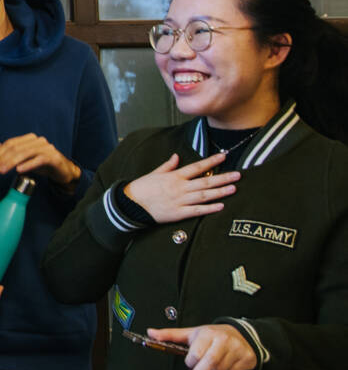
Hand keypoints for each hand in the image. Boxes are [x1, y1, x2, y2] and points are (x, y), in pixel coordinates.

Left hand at [0, 133, 79, 188]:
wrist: (63, 171)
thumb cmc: (42, 164)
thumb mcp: (24, 158)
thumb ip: (9, 152)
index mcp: (29, 139)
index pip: (10, 143)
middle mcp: (37, 141)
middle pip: (16, 148)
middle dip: (3, 160)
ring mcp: (46, 148)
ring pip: (25, 153)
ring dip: (11, 163)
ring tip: (2, 171)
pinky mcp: (53, 158)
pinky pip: (38, 160)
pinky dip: (27, 165)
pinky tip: (19, 170)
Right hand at [122, 152, 238, 223]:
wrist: (131, 204)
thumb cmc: (142, 188)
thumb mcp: (154, 173)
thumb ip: (168, 165)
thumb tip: (176, 156)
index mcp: (174, 176)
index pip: (197, 167)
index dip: (211, 161)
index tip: (223, 157)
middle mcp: (180, 187)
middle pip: (205, 181)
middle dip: (223, 177)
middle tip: (238, 175)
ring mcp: (180, 200)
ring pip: (204, 195)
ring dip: (220, 192)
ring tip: (233, 188)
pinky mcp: (178, 213)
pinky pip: (197, 210)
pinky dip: (209, 208)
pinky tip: (221, 206)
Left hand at [147, 323, 257, 369]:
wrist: (240, 334)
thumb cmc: (212, 335)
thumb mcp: (191, 333)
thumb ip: (170, 335)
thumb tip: (150, 333)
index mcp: (208, 333)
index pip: (196, 354)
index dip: (191, 362)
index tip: (190, 363)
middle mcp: (223, 340)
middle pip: (209, 364)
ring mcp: (237, 349)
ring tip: (213, 364)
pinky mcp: (247, 358)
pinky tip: (226, 364)